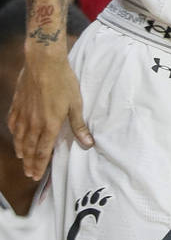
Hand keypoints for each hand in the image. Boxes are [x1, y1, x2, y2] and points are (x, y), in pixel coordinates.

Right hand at [9, 53, 92, 180]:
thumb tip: (88, 144)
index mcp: (49, 125)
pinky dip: (14, 134)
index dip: (40, 166)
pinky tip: (16, 136)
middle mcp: (34, 123)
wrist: (43, 63)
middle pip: (30, 149)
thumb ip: (79, 126)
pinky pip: (13, 123)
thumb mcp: (76, 104)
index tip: (37, 177)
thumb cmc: (63, 82)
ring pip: (20, 138)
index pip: (43, 152)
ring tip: (23, 160)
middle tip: (29, 175)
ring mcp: (23, 114)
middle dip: (30, 164)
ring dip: (21, 151)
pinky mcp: (17, 104)